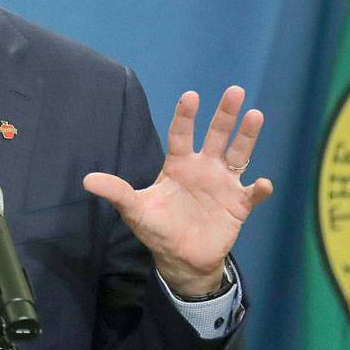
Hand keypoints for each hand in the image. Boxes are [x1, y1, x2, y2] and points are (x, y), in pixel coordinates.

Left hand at [83, 86, 272, 296]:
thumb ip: (116, 192)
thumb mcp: (135, 210)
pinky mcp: (239, 205)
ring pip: (239, 154)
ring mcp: (224, 184)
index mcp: (178, 164)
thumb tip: (86, 180)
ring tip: (255, 115)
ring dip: (247, 136)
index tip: (191, 95)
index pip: (182, 134)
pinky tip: (263, 183)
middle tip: (235, 90)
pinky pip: (252, 193)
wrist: (181, 258)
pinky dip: (259, 189)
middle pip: (216, 135)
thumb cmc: (158, 228)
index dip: (185, 116)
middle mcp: (203, 168)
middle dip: (224, 114)